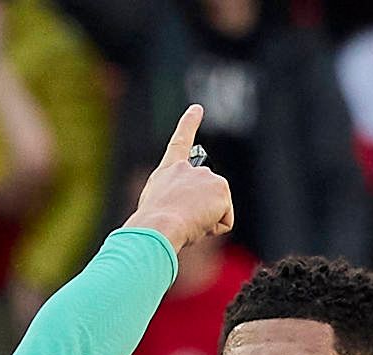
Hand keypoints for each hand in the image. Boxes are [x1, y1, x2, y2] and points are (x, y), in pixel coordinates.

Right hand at [127, 107, 234, 254]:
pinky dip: (213, 228)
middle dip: (197, 211)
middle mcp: (189, 169)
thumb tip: (188, 216)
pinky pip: (224, 220)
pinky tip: (197, 224)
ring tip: (184, 223)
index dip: (188, 124)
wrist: (157, 227)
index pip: (179, 144)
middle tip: (178, 220)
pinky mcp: (222, 190)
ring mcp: (208, 177)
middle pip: (204, 196)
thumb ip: (172, 203)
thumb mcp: (154, 210)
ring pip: (214, 209)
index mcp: (167, 172)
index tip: (197, 109)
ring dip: (203, 221)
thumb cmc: (149, 228)